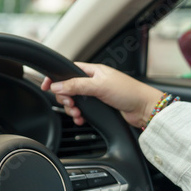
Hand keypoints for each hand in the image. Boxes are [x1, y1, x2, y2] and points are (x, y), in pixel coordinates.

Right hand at [41, 62, 162, 128]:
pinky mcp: (98, 107)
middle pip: (67, 88)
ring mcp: (94, 94)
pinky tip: (82, 119)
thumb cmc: (129, 92)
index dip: (55, 78)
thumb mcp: (99, 86)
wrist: (145, 110)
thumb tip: (57, 85)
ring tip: (77, 114)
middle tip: (70, 103)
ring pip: (73, 101)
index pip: (67, 71)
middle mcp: (92, 81)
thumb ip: (76, 85)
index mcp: (92, 71)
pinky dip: (78, 116)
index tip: (46, 86)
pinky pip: (81, 110)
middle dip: (65, 98)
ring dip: (72, 109)